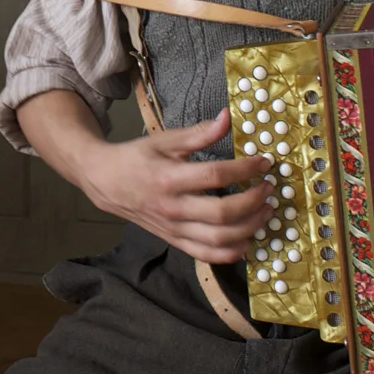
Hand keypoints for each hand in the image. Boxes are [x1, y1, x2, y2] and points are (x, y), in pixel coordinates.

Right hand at [75, 109, 276, 263]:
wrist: (105, 182)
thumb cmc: (136, 158)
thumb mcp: (165, 140)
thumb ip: (198, 133)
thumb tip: (228, 118)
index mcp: (169, 178)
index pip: (216, 176)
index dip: (245, 169)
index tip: (263, 162)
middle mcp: (172, 208)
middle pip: (223, 213)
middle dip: (253, 201)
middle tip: (268, 188)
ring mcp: (173, 229)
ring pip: (219, 239)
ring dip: (249, 227)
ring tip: (265, 211)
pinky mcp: (174, 241)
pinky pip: (206, 255)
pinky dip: (230, 253)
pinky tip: (246, 240)